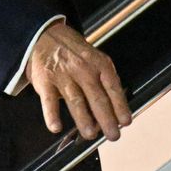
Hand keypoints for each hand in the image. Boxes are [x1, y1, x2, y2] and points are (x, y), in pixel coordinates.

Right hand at [27, 22, 132, 141]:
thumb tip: (115, 110)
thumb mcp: (95, 59)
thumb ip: (104, 81)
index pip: (113, 88)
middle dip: (106, 119)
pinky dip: (52, 115)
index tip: (126, 122)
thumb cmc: (74, 53)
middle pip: (97, 97)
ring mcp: (63, 75)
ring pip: (76, 100)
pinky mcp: (45, 81)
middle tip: (113, 135)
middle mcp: (83, 69)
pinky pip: (49, 100)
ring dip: (84, 120)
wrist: (46, 35)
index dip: (120, 106)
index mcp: (99, 64)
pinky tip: (56, 127)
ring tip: (90, 135)